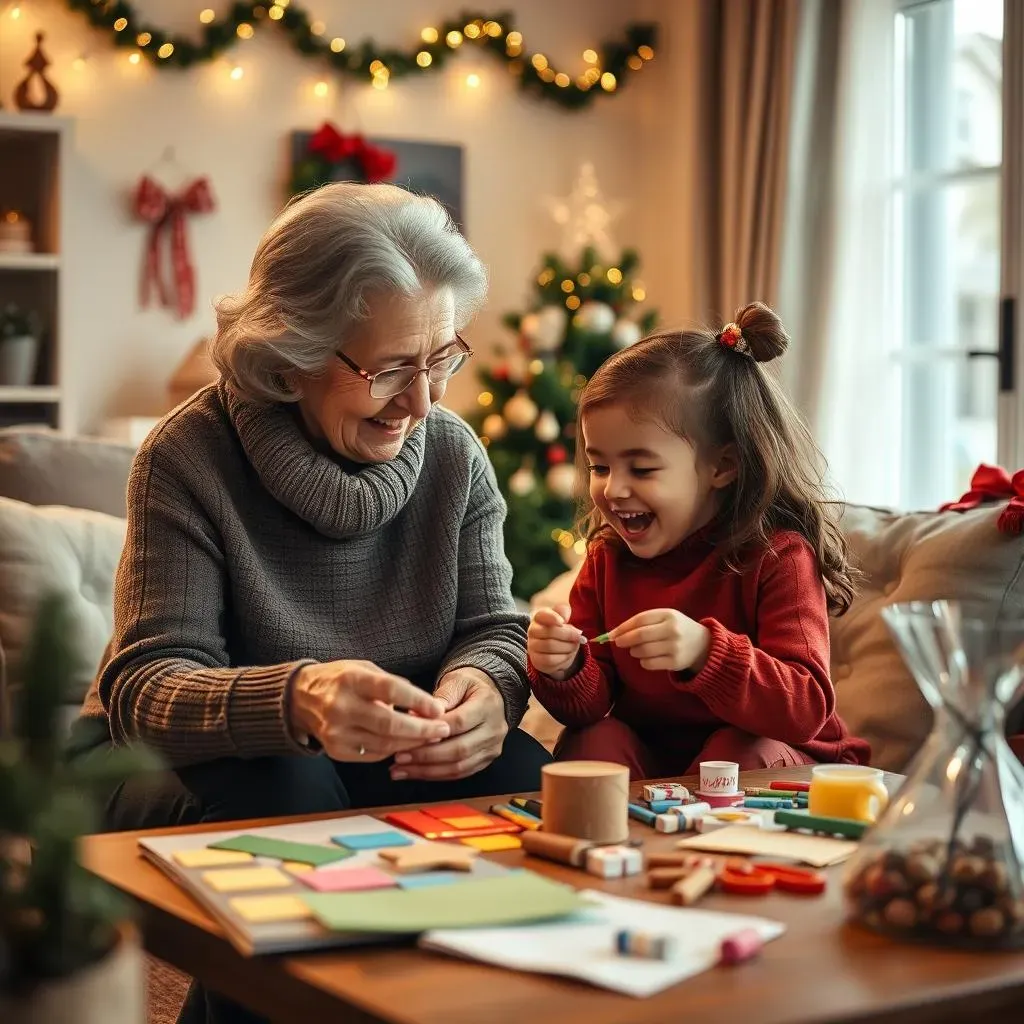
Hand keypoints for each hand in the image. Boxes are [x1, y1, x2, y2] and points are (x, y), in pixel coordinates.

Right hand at [289, 660, 448, 761]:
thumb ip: (394, 685)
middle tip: (443, 729)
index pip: (391, 690)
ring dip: (412, 743)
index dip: (418, 701)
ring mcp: (336, 732)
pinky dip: (394, 750)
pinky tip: (407, 744)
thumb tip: (427, 706)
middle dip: (422, 729)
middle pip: (390, 724)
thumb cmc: (341, 680)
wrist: (300, 698)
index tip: (438, 709)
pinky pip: (373, 754)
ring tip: (431, 738)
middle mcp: (341, 706)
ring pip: (384, 744)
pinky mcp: (335, 750)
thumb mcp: (365, 669)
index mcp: (351, 680)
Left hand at [390, 668, 507, 781]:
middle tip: (399, 757)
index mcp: (487, 705)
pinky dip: (436, 775)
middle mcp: (494, 729)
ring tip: (401, 770)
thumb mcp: (456, 681)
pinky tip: (416, 773)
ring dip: (427, 771)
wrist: (489, 694)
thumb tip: (417, 717)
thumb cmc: (468, 686)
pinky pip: (460, 774)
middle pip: (459, 749)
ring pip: (459, 767)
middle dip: (426, 756)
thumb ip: (440, 698)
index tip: (407, 735)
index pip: (458, 722)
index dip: (432, 731)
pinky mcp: (486, 761)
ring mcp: (492, 748)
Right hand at [527, 603, 584, 679]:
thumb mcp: (564, 618)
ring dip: (567, 646)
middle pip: (550, 632)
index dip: (553, 617)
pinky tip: (568, 654)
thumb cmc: (561, 631)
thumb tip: (564, 618)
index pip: (542, 615)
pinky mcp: (536, 660)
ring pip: (550, 646)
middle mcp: (532, 631)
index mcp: (539, 617)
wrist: (558, 651)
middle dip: (568, 635)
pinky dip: (563, 658)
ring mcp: (532, 646)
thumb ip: (564, 612)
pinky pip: (550, 660)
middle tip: (579, 637)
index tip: (563, 622)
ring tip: (574, 646)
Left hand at [610, 609, 710, 672]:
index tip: (612, 633)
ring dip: (634, 651)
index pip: (640, 619)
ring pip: (643, 651)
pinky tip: (647, 658)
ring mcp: (675, 647)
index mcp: (669, 615)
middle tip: (618, 642)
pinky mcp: (676, 663)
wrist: (704, 645)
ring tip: (636, 650)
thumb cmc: (678, 629)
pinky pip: (649, 664)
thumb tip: (615, 632)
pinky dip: (643, 662)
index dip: (623, 627)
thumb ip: (644, 622)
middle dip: (624, 640)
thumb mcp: (666, 618)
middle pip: (640, 636)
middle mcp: (673, 630)